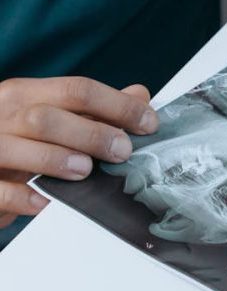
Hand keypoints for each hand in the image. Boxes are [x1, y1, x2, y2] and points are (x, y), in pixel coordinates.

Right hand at [0, 77, 158, 225]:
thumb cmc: (17, 139)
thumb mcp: (53, 116)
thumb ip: (96, 109)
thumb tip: (140, 96)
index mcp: (26, 94)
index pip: (77, 89)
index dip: (118, 105)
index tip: (148, 122)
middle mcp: (4, 114)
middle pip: (48, 117)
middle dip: (92, 133)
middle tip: (122, 151)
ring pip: (21, 145)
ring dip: (59, 159)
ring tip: (86, 171)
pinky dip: (24, 196)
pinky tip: (47, 201)